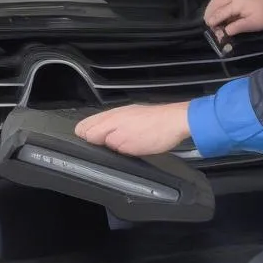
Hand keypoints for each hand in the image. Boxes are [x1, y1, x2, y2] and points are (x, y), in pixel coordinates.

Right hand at [75, 103, 190, 156]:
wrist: (179, 122)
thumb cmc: (155, 134)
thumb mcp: (126, 145)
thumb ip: (106, 141)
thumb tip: (92, 139)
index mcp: (109, 119)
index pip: (83, 128)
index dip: (84, 141)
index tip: (90, 150)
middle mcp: (115, 112)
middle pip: (92, 123)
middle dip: (91, 136)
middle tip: (100, 149)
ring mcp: (126, 112)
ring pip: (105, 122)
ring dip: (104, 133)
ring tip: (111, 146)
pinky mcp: (136, 114)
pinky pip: (118, 122)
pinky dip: (116, 130)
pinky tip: (124, 138)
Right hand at [204, 0, 262, 37]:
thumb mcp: (252, 25)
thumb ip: (235, 28)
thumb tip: (222, 33)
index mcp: (236, 2)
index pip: (218, 14)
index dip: (214, 24)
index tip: (213, 33)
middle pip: (214, 5)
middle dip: (210, 16)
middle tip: (211, 28)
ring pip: (215, 0)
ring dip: (212, 10)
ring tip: (211, 21)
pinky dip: (217, 5)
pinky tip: (218, 12)